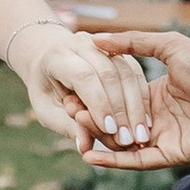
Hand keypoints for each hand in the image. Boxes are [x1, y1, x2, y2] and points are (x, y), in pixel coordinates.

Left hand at [13, 19, 153, 152]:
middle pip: (109, 73)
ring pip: (127, 72)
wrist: (47, 61)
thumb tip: (85, 146)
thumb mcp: (46, 111)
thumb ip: (66, 126)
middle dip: (120, 109)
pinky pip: (135, 73)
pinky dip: (142, 97)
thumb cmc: (45, 90)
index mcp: (57, 56)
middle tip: (128, 140)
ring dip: (136, 105)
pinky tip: (144, 121)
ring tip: (140, 135)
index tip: (110, 131)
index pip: (84, 76)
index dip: (99, 103)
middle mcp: (81, 43)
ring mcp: (103, 44)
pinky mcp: (119, 50)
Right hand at [72, 28, 189, 171]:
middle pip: (115, 125)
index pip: (116, 102)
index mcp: (153, 97)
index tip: (71, 94)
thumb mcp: (167, 46)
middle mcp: (155, 121)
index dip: (95, 100)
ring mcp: (162, 140)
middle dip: (91, 120)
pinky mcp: (170, 156)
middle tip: (69, 112)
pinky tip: (91, 157)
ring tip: (77, 129)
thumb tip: (98, 38)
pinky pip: (137, 162)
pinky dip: (114, 161)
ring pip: (121, 145)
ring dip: (99, 139)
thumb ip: (134, 42)